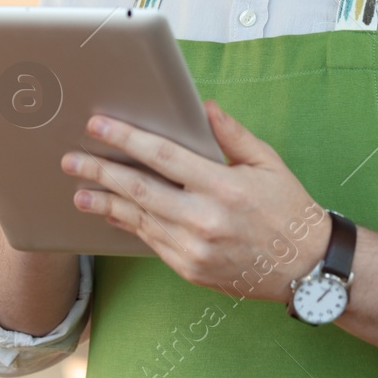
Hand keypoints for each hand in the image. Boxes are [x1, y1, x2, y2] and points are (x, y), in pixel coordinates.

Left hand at [61, 99, 331, 299]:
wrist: (305, 267)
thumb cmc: (289, 208)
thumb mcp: (268, 163)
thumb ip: (232, 135)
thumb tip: (203, 107)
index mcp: (224, 187)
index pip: (164, 157)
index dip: (127, 138)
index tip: (99, 125)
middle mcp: (205, 220)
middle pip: (140, 190)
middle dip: (101, 171)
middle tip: (72, 160)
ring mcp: (195, 250)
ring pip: (139, 220)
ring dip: (106, 202)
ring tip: (79, 190)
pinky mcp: (191, 270)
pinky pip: (152, 242)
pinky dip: (129, 225)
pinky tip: (112, 213)